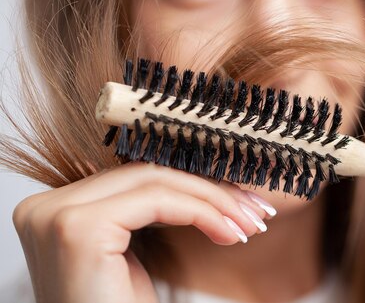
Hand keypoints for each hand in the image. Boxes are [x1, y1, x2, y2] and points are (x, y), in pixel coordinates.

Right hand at [12, 162, 273, 302]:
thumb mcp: (134, 253)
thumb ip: (146, 210)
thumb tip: (199, 177)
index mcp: (55, 210)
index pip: (135, 178)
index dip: (193, 186)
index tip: (241, 203)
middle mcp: (46, 208)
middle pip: (145, 174)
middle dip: (210, 191)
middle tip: (255, 212)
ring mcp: (56, 215)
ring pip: (155, 181)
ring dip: (215, 201)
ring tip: (250, 224)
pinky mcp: (79, 228)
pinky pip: (158, 200)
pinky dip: (203, 212)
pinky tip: (230, 234)